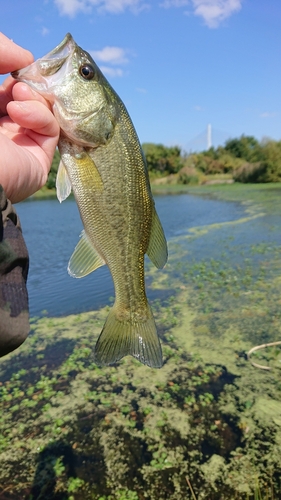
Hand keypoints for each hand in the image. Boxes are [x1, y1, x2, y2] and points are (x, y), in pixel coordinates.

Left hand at [0, 33, 59, 202]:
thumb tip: (25, 56)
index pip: (5, 89)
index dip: (13, 69)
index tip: (17, 60)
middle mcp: (0, 130)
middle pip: (26, 98)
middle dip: (26, 82)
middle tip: (20, 74)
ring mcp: (19, 145)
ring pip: (43, 111)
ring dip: (33, 96)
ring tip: (17, 94)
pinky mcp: (38, 159)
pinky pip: (51, 129)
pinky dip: (41, 115)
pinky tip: (19, 112)